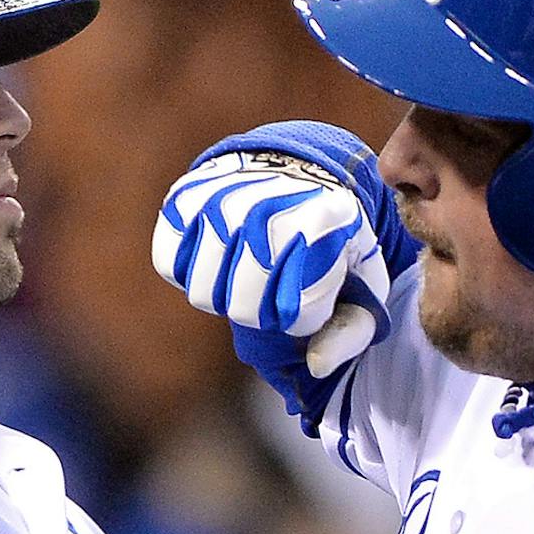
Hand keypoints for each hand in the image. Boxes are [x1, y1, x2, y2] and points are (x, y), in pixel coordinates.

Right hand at [152, 150, 390, 376]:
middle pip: (241, 310)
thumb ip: (352, 329)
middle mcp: (265, 206)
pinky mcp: (185, 196)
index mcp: (320, 223)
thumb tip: (316, 367)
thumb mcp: (364, 277)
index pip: (294, 315)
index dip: (305, 317)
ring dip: (225, 294)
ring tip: (248, 269)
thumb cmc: (333, 237)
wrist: (299, 166)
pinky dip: (190, 271)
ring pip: (202, 294)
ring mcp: (220, 198)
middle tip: (277, 286)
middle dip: (262, 312)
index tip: (316, 289)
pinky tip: (218, 255)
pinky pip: (169, 266)